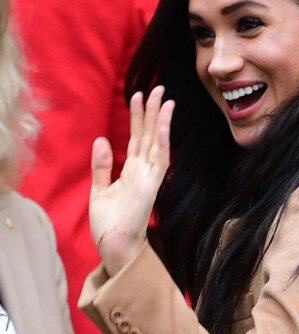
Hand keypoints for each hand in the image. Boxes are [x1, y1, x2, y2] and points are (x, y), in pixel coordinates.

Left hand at [89, 86, 174, 275]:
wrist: (112, 245)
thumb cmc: (108, 223)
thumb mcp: (99, 189)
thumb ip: (101, 166)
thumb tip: (102, 140)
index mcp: (132, 170)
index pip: (137, 138)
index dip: (138, 117)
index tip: (138, 95)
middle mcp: (143, 170)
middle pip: (149, 135)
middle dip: (152, 111)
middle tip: (157, 88)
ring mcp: (150, 178)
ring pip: (157, 143)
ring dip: (160, 121)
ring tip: (163, 99)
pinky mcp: (152, 187)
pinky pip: (160, 162)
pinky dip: (161, 144)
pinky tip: (161, 127)